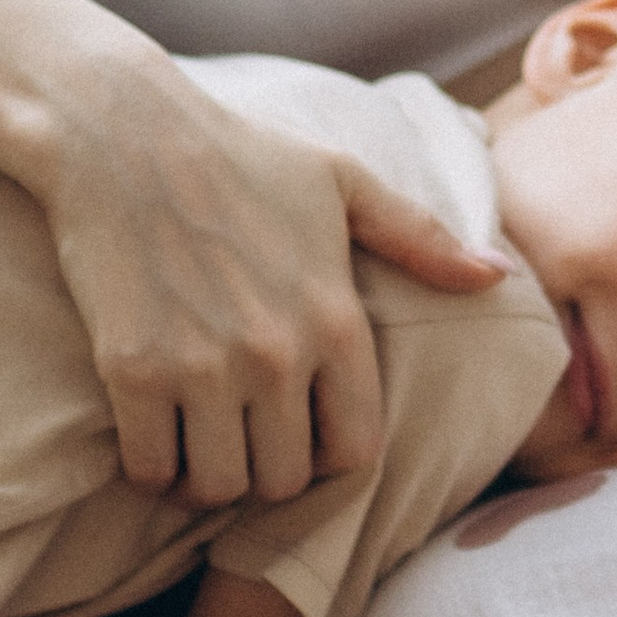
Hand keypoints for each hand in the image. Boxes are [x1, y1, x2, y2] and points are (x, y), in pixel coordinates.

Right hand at [38, 54, 504, 500]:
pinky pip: (150, 469)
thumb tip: (496, 277)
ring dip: (207, 478)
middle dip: (266, 472)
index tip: (301, 436)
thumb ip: (420, 238)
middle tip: (242, 442)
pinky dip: (152, 468)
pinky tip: (152, 435)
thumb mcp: (344, 181)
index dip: (329, 458)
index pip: (356, 450)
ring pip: (220, 486)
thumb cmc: (239, 153)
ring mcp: (202, 366)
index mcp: (336, 318)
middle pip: (284, 481)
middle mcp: (277, 353)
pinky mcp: (133, 370)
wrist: (119, 130)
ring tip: (197, 446)